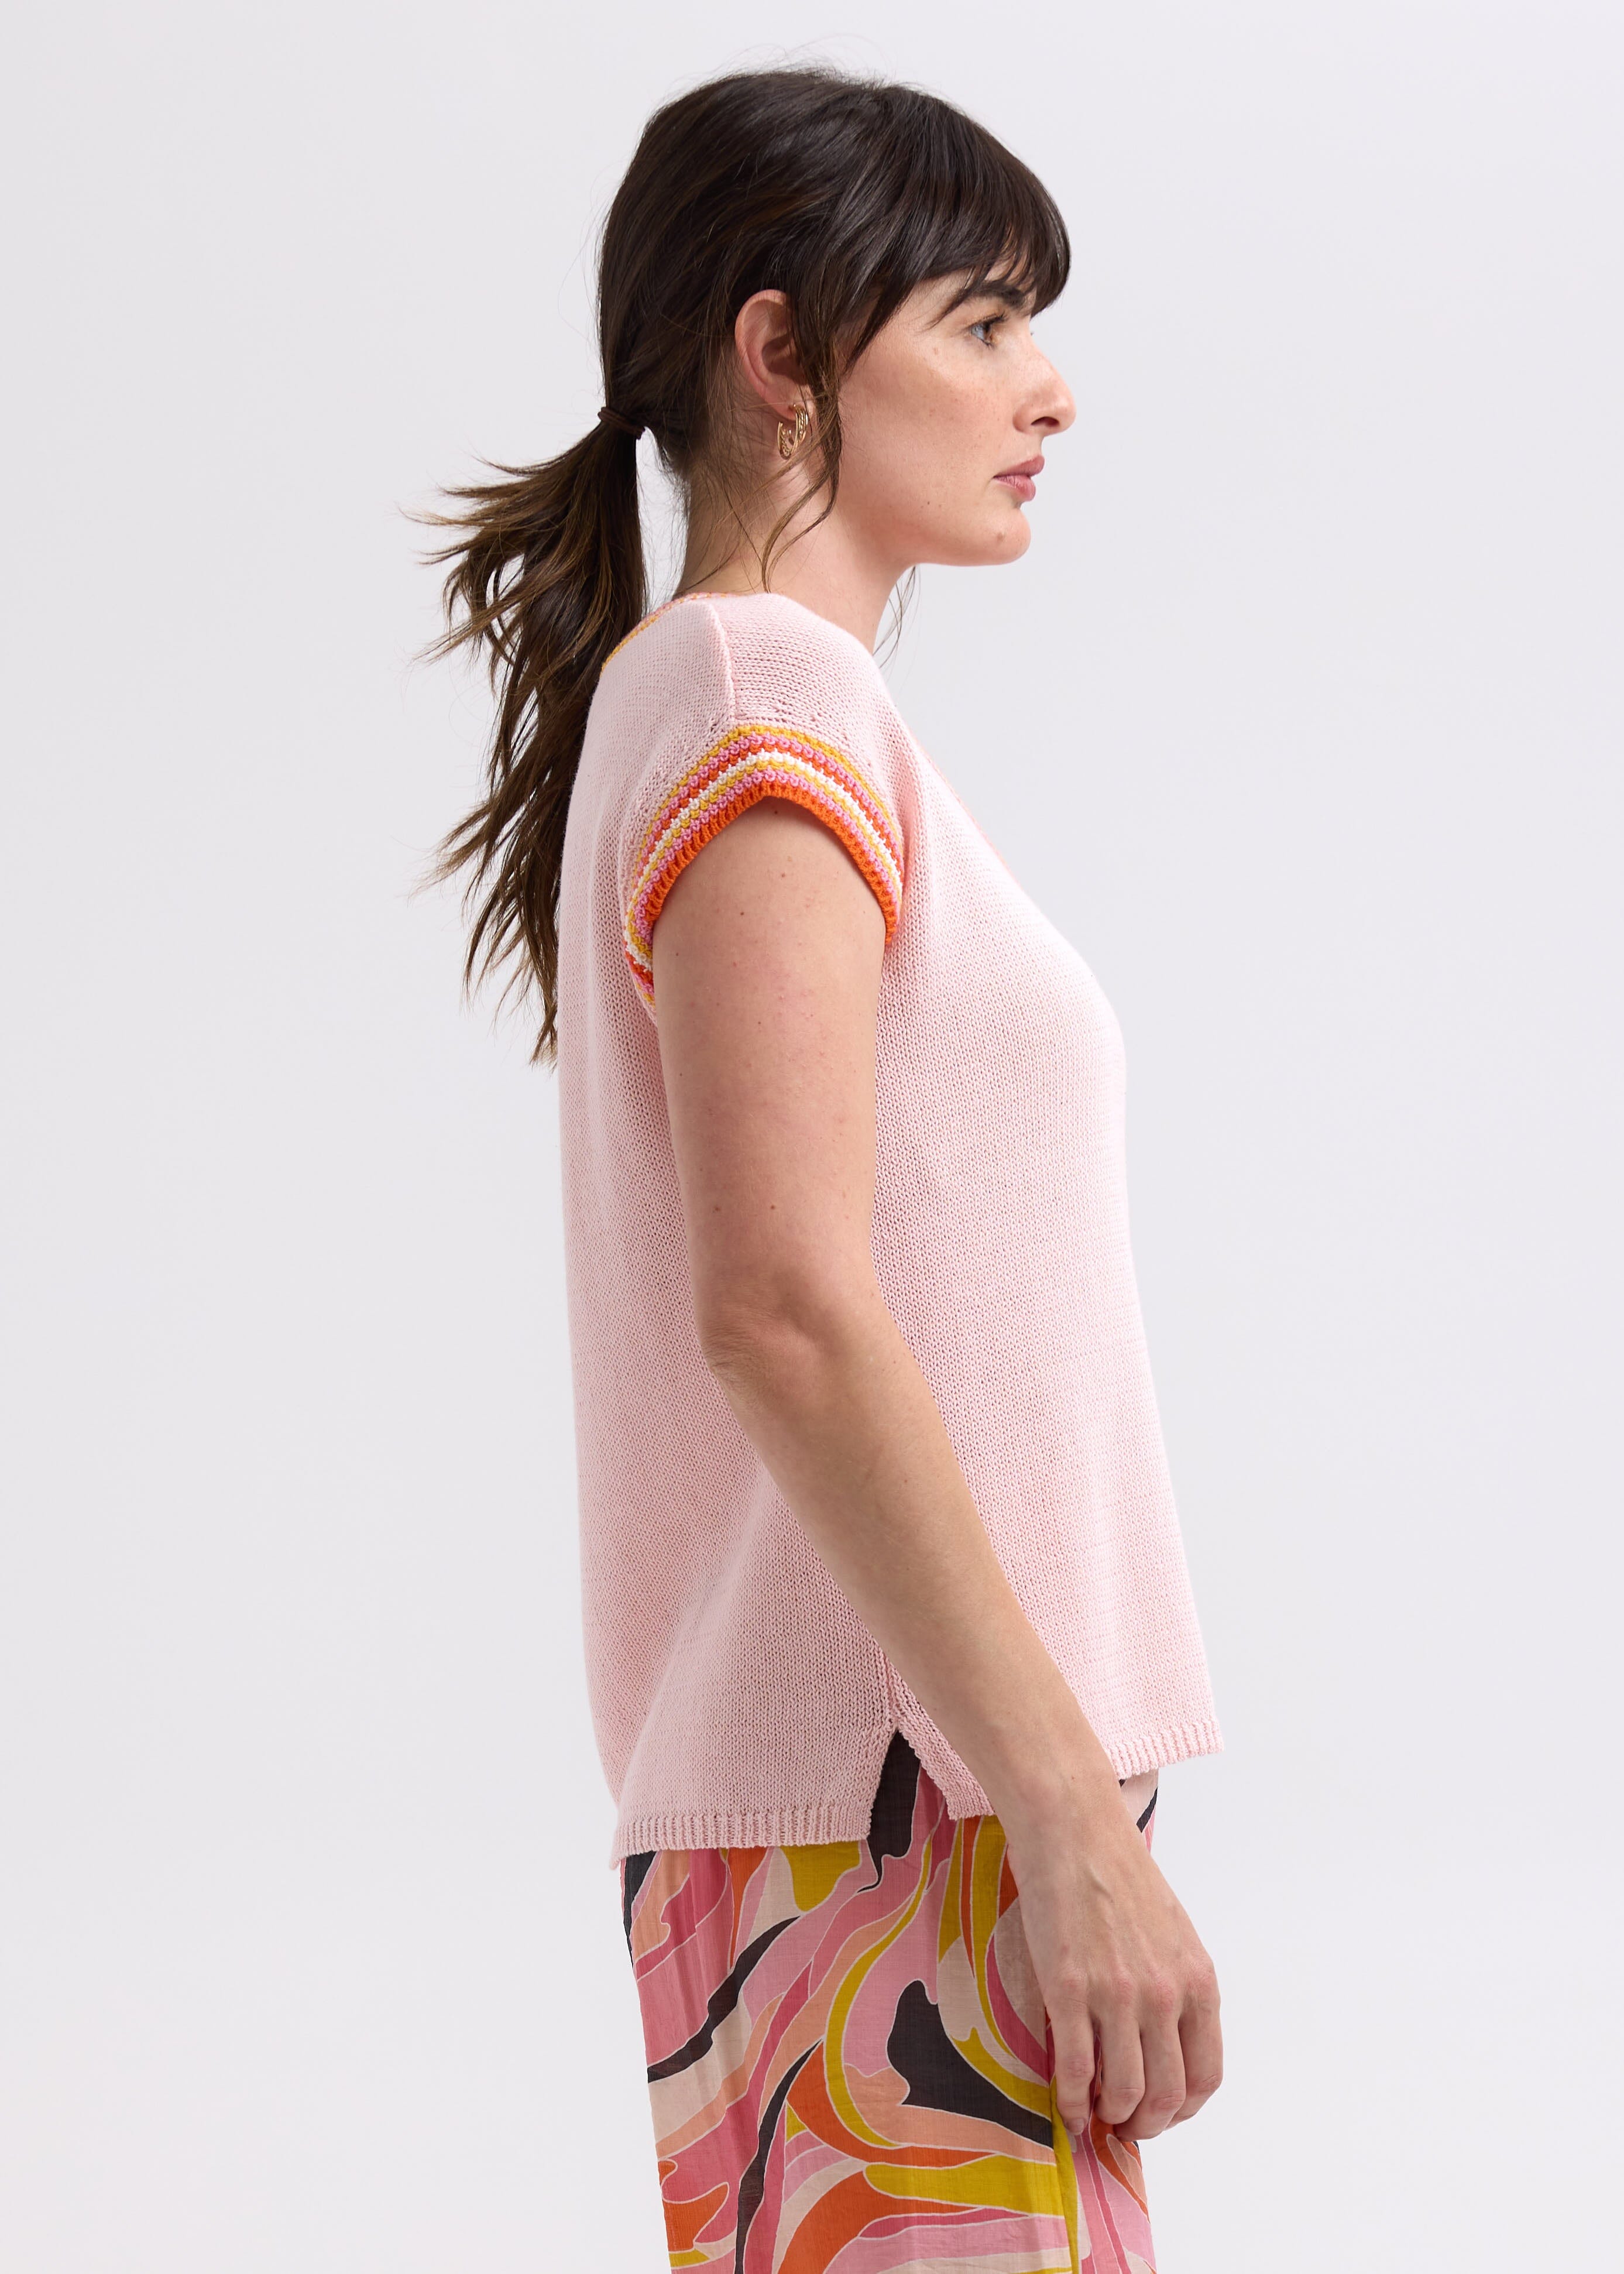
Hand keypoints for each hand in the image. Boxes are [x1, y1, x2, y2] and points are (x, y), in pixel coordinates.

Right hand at [1003, 1789, 1222, 2141]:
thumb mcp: (1173, 1934)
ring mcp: (1117, 1994)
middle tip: (1124, 2124)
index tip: (1161, 2113)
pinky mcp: (1068, 1989)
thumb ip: (1177, 1989)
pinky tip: (1064, 2103)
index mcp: (1198, 1981)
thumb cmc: (1120, 1875)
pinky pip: (1076, 2069)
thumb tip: (1164, 2047)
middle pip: (1167, 2095)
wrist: (1074, 1830)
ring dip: (1109, 2115)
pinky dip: (1070, 2100)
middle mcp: (1165, 1994)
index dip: (1183, 2109)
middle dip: (1145, 2122)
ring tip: (1094, 2113)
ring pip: (1123, 2090)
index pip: (1205, 2076)